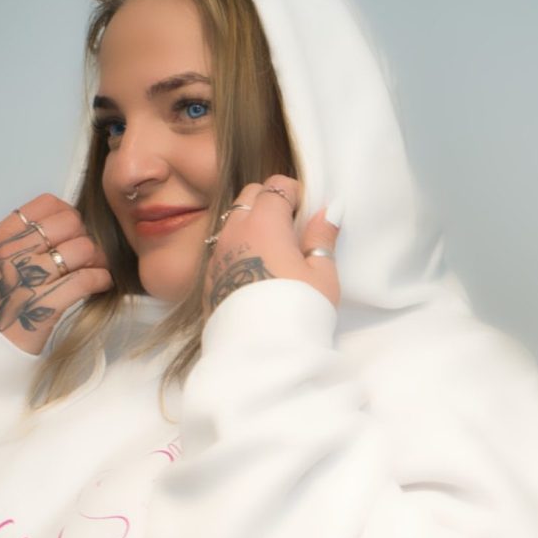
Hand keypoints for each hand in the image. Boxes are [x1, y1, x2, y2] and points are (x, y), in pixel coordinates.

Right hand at [0, 193, 111, 353]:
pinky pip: (86, 279)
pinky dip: (101, 280)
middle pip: (70, 222)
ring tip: (95, 270)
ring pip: (82, 249)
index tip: (73, 232)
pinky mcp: (44, 304)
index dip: (68, 214)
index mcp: (0, 237)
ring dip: (97, 260)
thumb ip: (26, 238)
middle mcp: (10, 253)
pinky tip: (100, 284)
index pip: (47, 203)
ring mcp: (25, 278)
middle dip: (85, 236)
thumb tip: (71, 220)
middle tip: (87, 255)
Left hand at [204, 175, 340, 313]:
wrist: (259, 352)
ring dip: (251, 223)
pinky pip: (222, 247)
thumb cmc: (297, 310)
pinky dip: (238, 247)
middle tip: (291, 226)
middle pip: (249, 195)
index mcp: (265, 222)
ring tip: (273, 249)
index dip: (294, 193)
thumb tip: (328, 211)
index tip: (306, 211)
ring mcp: (218, 253)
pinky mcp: (209, 276)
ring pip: (232, 220)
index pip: (276, 185)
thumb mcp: (322, 273)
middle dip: (270, 200)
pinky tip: (254, 270)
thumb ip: (322, 236)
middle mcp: (235, 230)